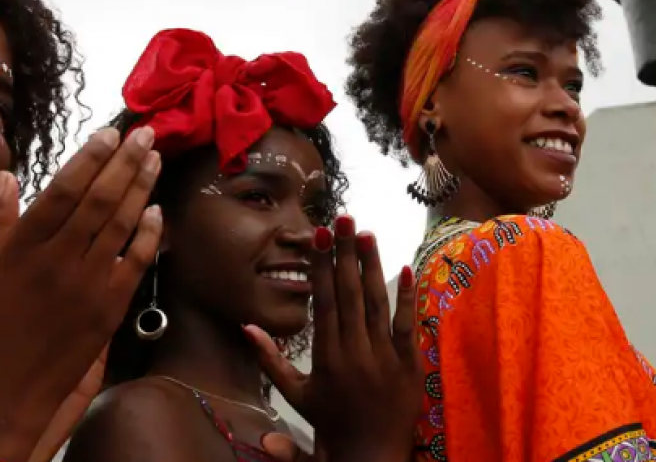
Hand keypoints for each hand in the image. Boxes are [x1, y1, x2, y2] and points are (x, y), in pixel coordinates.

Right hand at [0, 127, 161, 460]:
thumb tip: (5, 175)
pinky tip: (158, 211)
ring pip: (121, 226)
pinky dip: (148, 235)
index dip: (90, 158)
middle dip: (126, 162)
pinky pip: (135, 264)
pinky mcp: (109, 310)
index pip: (63, 191)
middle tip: (146, 133)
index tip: (109, 133)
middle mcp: (59, 263)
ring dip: (141, 188)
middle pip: (100, 200)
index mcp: (22, 249)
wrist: (0, 395)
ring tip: (155, 158)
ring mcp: (88, 287)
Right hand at [248, 215, 421, 461]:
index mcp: (326, 357)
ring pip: (377, 303)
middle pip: (349, 294)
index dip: (322, 265)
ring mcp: (384, 357)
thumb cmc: (331, 423)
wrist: (371, 455)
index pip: (324, 301)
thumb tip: (246, 326)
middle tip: (344, 217)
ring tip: (367, 233)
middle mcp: (354, 352)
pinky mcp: (409, 364)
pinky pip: (408, 326)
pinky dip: (407, 298)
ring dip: (372, 266)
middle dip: (346, 253)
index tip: (320, 235)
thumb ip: (270, 360)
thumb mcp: (296, 394)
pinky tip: (403, 269)